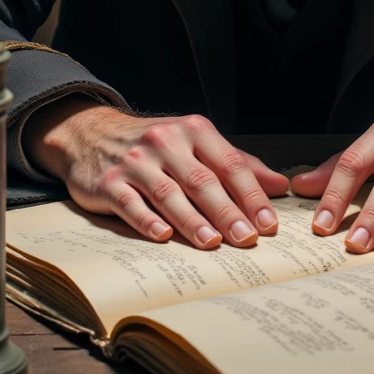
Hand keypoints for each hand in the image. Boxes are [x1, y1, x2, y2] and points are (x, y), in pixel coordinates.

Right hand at [23, 96, 288, 248]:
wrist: (92, 133)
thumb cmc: (155, 145)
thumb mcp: (196, 144)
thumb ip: (237, 164)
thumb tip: (280, 186)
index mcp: (193, 130)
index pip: (229, 164)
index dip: (251, 194)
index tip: (268, 223)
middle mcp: (165, 141)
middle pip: (202, 180)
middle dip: (227, 211)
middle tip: (247, 238)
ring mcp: (136, 162)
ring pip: (169, 193)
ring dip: (192, 220)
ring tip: (213, 243)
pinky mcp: (109, 182)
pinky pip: (130, 203)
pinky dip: (147, 220)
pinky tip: (163, 236)